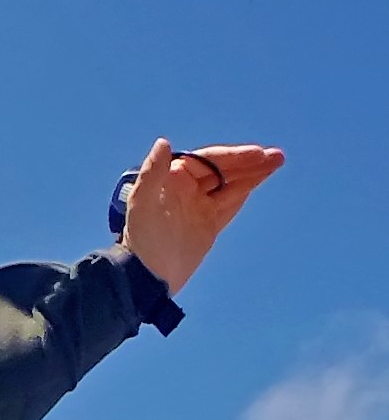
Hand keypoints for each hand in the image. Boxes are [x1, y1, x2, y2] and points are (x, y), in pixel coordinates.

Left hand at [122, 138, 284, 295]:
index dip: (234, 156)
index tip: (258, 154)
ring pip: (231, 184)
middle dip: (250, 162)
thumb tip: (163, 142)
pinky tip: (261, 179)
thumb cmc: (142, 239)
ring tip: (277, 162)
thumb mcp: (143, 203)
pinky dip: (245, 191)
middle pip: (224, 170)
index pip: (210, 161)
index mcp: (173, 178)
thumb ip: (152, 172)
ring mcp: (199, 206)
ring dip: (253, 174)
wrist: (148, 277)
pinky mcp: (207, 224)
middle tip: (277, 157)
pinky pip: (230, 203)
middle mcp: (187, 188)